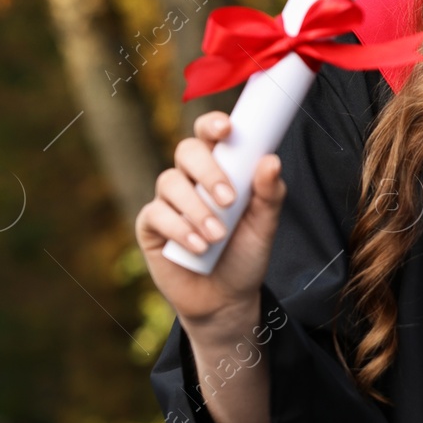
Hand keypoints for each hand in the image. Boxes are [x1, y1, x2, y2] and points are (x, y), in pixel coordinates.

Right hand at [135, 111, 286, 333]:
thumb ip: (269, 192)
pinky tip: (198, 246)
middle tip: (229, 200)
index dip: (213, 124)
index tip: (227, 128)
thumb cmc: (245, 253)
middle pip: (187, 150)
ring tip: (218, 236)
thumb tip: (271, 161)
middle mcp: (190, 178)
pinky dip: (180, 228)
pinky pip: (157, 214)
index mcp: (219, 168)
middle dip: (208, 170)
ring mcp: (168, 201)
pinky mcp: (151, 226)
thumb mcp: (264, 224)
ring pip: (170, 182)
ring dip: (197, 209)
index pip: (210, 134)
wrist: (226, 298)